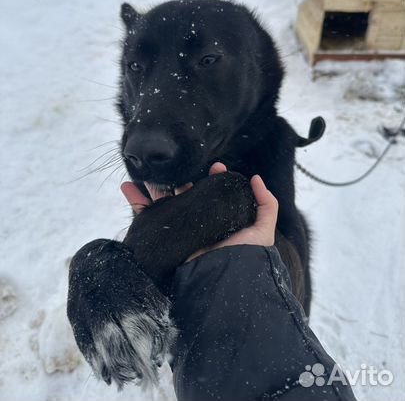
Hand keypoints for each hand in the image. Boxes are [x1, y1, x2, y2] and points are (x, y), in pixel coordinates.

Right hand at [120, 163, 277, 262]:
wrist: (223, 282)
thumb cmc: (246, 258)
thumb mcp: (263, 231)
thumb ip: (266, 205)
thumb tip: (254, 177)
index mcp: (218, 220)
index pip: (213, 193)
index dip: (214, 177)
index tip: (217, 166)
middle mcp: (198, 223)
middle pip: (185, 194)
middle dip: (180, 178)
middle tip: (176, 164)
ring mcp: (180, 230)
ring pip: (164, 201)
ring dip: (155, 185)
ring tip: (149, 170)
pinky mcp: (164, 237)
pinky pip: (146, 217)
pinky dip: (135, 201)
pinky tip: (128, 186)